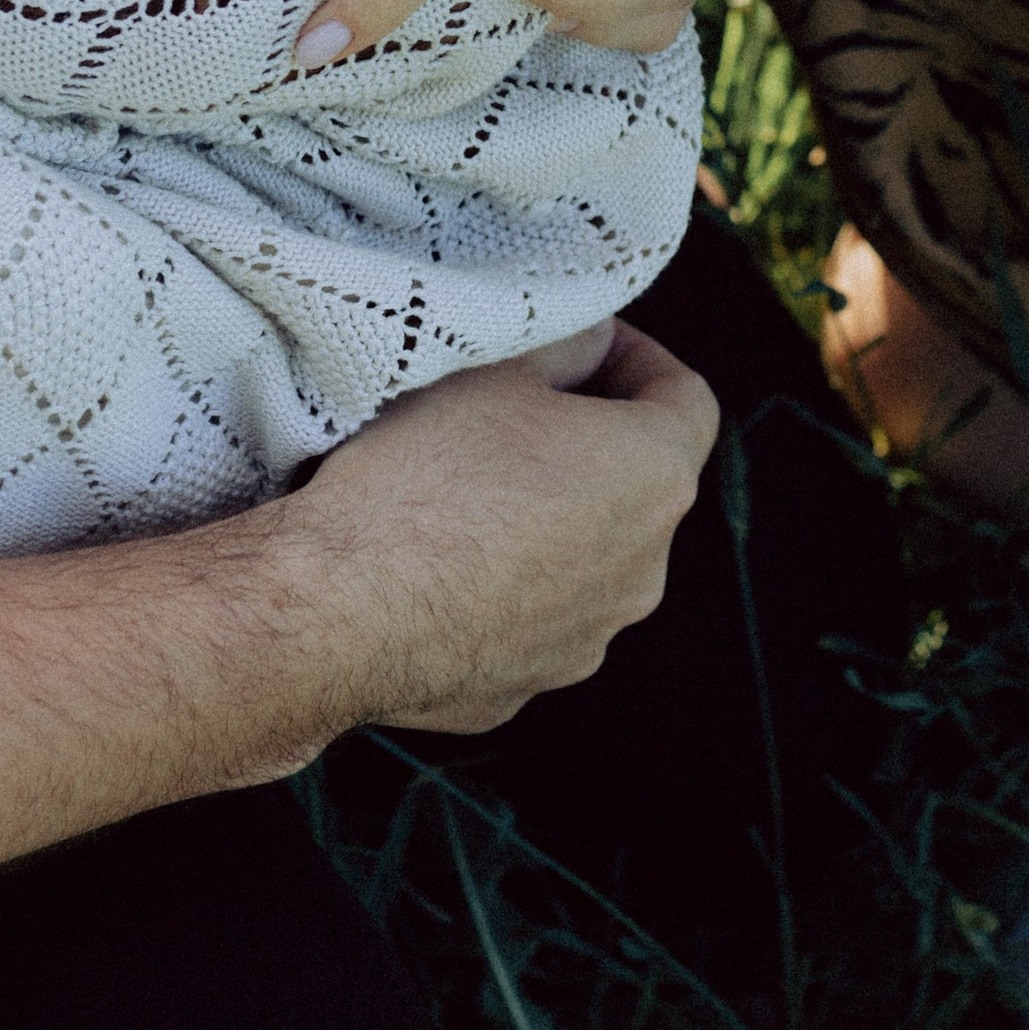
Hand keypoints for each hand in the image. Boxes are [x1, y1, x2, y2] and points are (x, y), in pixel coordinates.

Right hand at [289, 323, 719, 732]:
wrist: (341, 610)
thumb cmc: (423, 475)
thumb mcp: (494, 369)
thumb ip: (565, 344)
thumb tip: (590, 344)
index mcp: (653, 479)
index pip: (687, 399)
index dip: (639, 357)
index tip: (584, 344)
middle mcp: (642, 570)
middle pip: (636, 483)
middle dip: (586, 441)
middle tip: (513, 408)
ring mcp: (587, 639)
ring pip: (583, 558)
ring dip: (547, 518)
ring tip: (463, 487)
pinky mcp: (525, 685)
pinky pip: (528, 617)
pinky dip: (501, 583)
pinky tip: (432, 560)